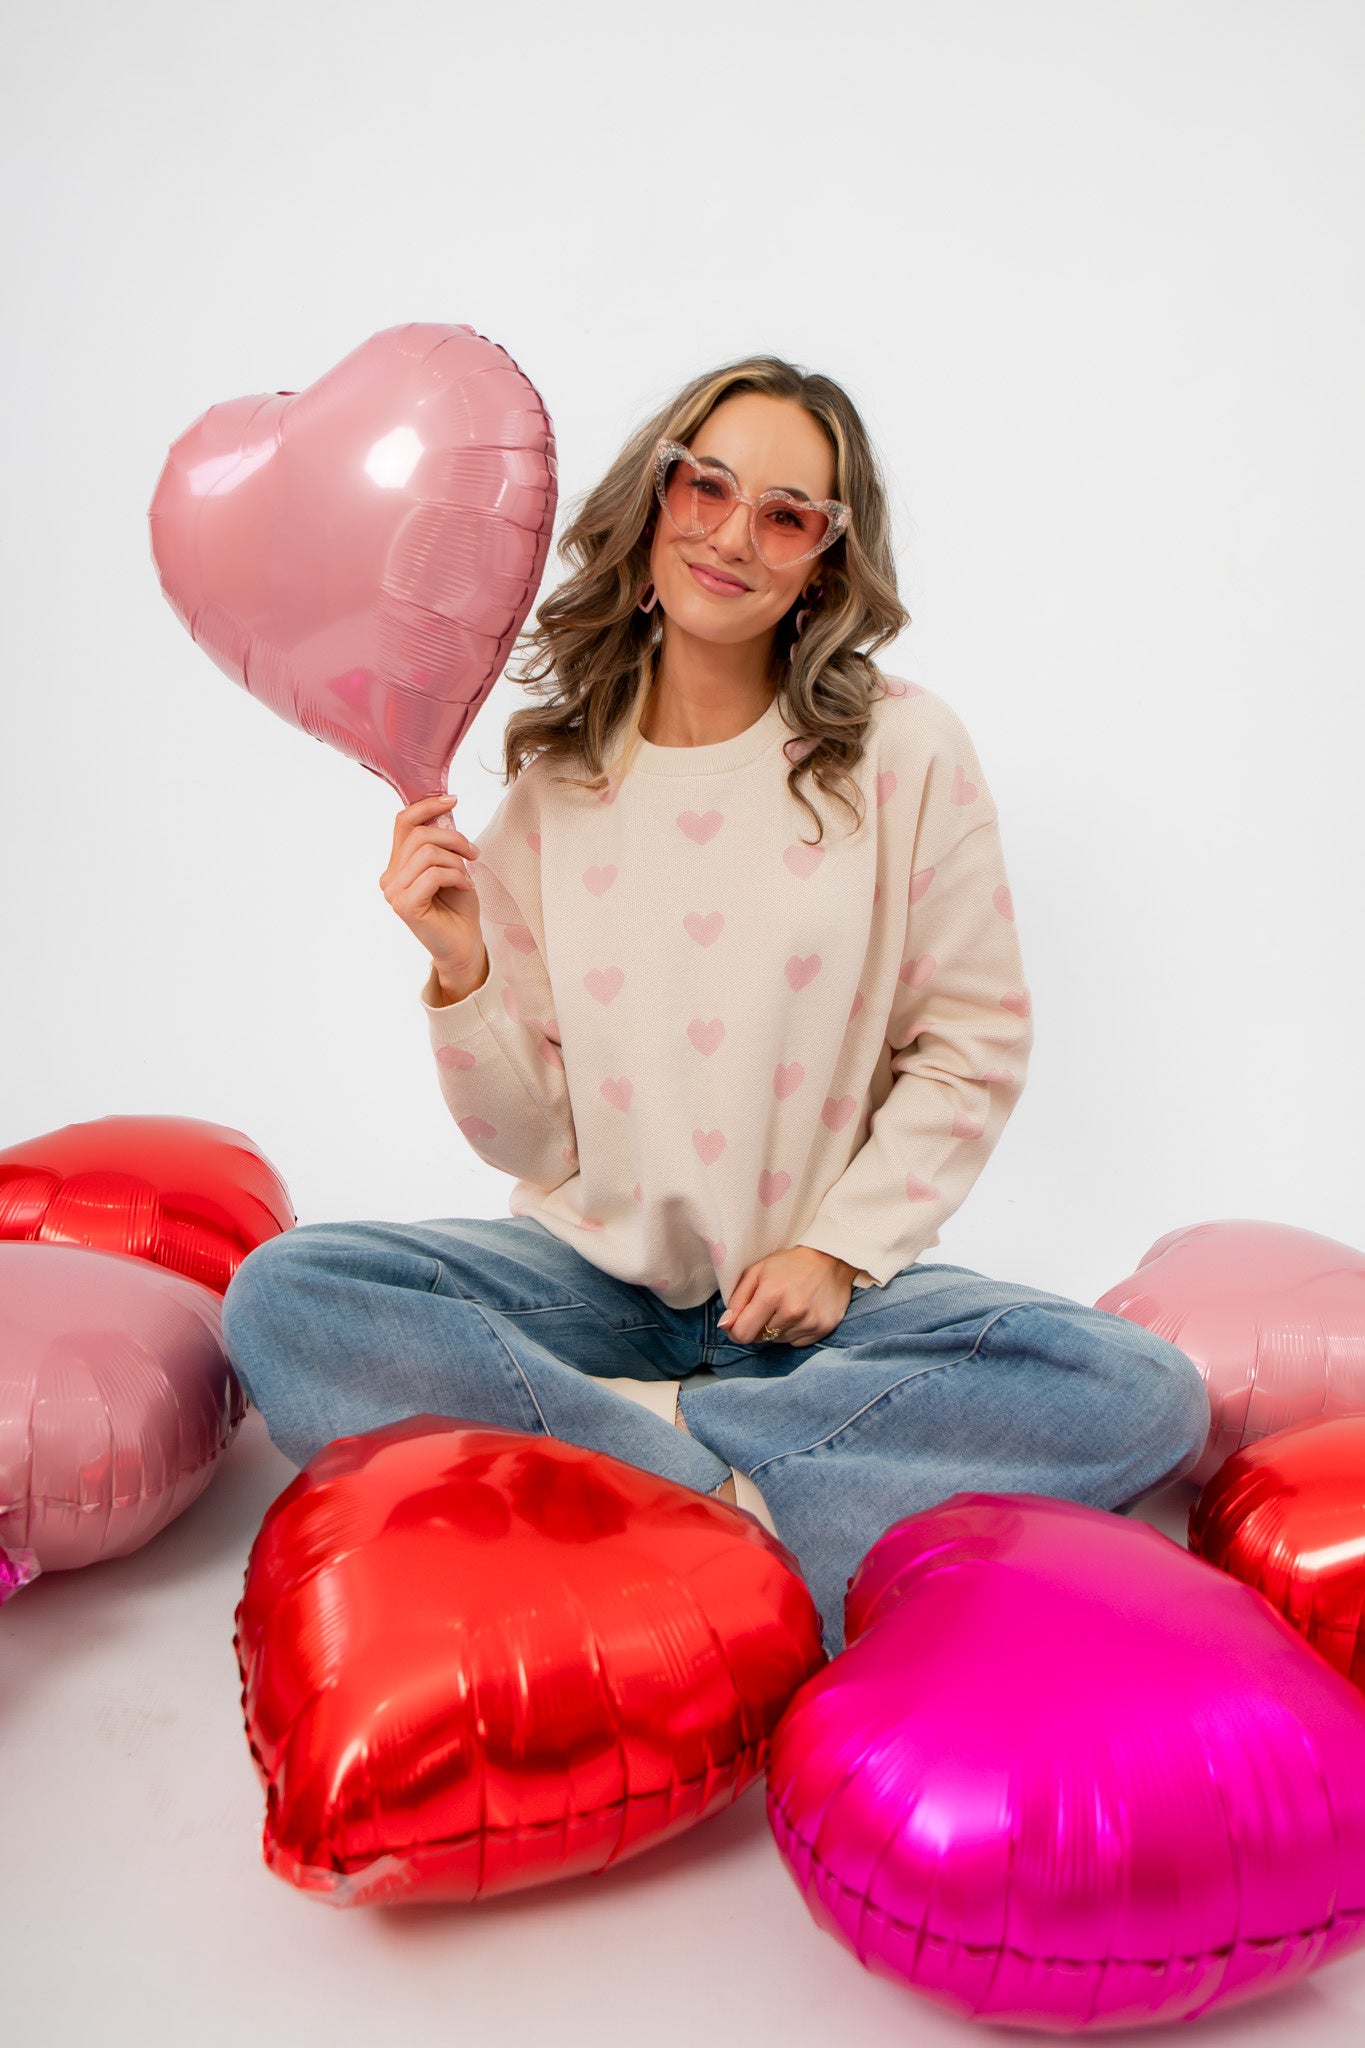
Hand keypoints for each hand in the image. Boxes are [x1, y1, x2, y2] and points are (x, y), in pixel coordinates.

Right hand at [380, 791, 485, 975]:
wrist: (463, 944)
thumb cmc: (458, 906)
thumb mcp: (451, 865)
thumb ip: (440, 842)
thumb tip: (443, 812)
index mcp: (397, 865)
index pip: (403, 822)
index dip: (426, 806)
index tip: (452, 800)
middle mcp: (389, 877)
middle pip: (418, 835)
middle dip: (453, 838)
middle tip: (473, 854)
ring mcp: (394, 893)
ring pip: (427, 853)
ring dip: (456, 861)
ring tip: (467, 876)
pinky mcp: (405, 906)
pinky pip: (433, 874)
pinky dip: (456, 876)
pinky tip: (465, 886)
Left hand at [717, 1246, 857, 1347]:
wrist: (831, 1259)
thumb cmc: (790, 1264)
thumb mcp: (757, 1272)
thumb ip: (737, 1300)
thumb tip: (725, 1325)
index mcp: (771, 1294)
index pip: (743, 1333)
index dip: (736, 1330)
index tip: (739, 1323)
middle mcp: (792, 1311)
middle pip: (760, 1338)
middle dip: (759, 1325)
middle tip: (770, 1306)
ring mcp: (810, 1321)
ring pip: (778, 1341)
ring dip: (777, 1328)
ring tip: (788, 1306)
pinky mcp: (823, 1328)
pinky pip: (796, 1342)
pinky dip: (794, 1331)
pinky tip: (801, 1313)